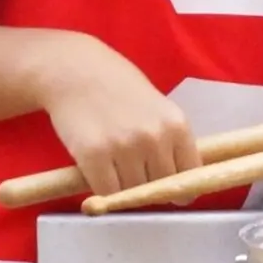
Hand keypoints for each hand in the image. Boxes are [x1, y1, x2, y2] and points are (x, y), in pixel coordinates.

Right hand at [39, 37, 202, 201]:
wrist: (73, 68)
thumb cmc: (115, 85)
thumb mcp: (156, 108)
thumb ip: (168, 141)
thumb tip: (176, 184)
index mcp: (176, 125)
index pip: (189, 178)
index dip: (175, 187)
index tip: (164, 188)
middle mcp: (154, 138)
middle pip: (159, 190)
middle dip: (146, 187)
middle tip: (130, 171)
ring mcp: (124, 148)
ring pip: (131, 193)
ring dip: (121, 187)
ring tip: (110, 163)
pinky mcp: (94, 156)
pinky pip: (105, 191)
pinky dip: (100, 187)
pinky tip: (95, 168)